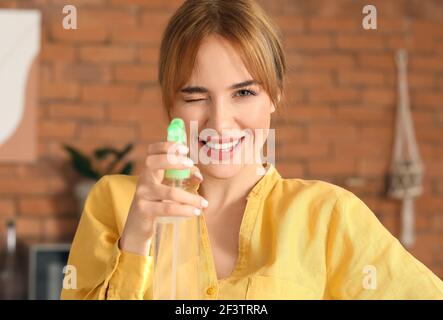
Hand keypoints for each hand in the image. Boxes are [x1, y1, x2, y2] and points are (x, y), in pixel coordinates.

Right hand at [119, 141, 206, 255]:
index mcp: (150, 171)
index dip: (167, 145)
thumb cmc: (157, 203)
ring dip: (190, 197)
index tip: (184, 148)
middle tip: (191, 164)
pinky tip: (195, 212)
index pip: (152, 150)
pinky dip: (185, 210)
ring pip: (169, 192)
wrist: (137, 226)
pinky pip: (167, 209)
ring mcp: (142, 195)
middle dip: (173, 161)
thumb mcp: (167, 187)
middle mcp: (143, 179)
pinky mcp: (144, 210)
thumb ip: (181, 178)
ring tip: (203, 203)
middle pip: (152, 162)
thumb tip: (198, 175)